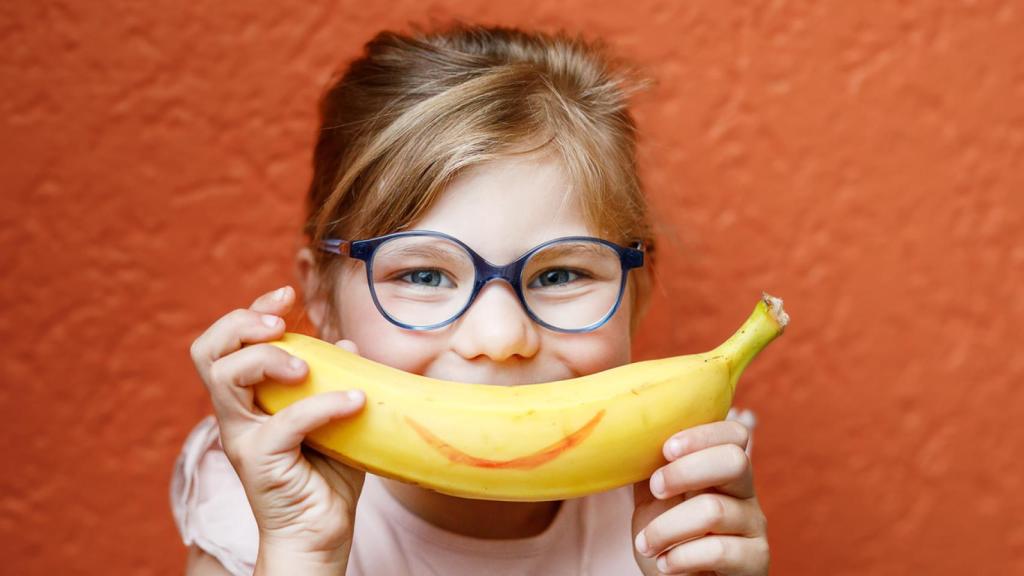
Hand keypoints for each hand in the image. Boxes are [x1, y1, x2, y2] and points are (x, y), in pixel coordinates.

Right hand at [189, 285, 366, 566]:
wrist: (321, 534)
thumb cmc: (326, 478)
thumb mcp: (335, 418)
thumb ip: (338, 381)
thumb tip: (349, 344)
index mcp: (249, 399)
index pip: (227, 342)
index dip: (250, 311)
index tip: (286, 295)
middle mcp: (236, 413)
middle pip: (208, 350)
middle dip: (241, 323)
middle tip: (279, 324)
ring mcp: (243, 437)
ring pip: (227, 377)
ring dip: (267, 359)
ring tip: (307, 367)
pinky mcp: (261, 462)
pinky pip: (284, 422)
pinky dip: (322, 405)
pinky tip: (355, 402)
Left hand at [631, 420, 768, 574]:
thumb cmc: (669, 543)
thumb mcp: (653, 503)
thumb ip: (651, 470)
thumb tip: (630, 437)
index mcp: (722, 472)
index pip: (733, 435)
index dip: (703, 434)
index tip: (666, 449)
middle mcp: (745, 494)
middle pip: (734, 461)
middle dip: (686, 471)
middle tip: (656, 488)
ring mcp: (754, 527)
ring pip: (714, 510)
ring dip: (667, 528)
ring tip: (645, 544)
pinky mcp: (755, 561)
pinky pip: (718, 550)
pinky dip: (682, 557)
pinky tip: (666, 564)